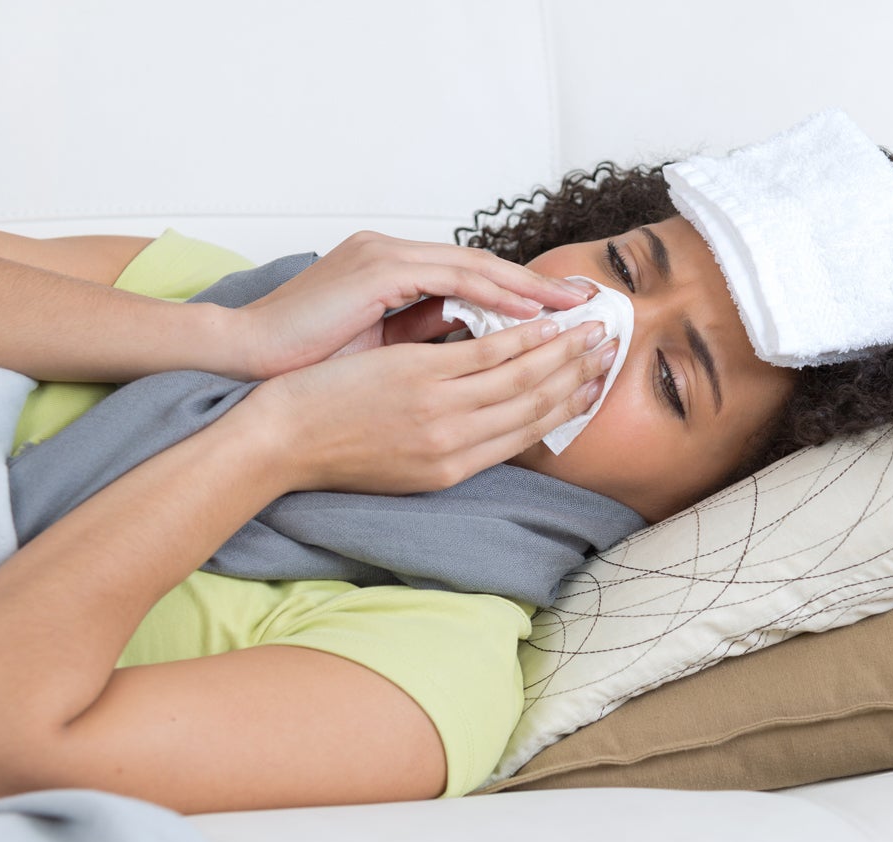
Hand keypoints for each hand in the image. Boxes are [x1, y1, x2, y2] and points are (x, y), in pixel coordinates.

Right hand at [231, 231, 595, 378]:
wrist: (248, 362)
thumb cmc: (304, 370)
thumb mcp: (378, 354)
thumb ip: (422, 342)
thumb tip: (473, 355)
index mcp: (391, 272)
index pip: (473, 284)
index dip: (522, 303)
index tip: (566, 325)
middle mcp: (392, 253)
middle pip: (487, 269)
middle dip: (541, 293)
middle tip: (592, 312)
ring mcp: (386, 255)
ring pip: (478, 267)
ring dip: (530, 290)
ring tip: (574, 312)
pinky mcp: (379, 267)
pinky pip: (454, 277)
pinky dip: (496, 295)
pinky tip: (530, 313)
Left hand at [235, 319, 618, 495]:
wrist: (279, 443)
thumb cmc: (329, 446)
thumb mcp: (398, 460)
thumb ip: (440, 435)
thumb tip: (469, 402)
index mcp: (453, 467)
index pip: (524, 434)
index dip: (565, 406)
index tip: (594, 385)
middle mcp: (457, 446)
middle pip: (535, 408)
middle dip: (579, 376)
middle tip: (612, 350)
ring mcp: (441, 412)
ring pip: (522, 380)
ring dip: (564, 353)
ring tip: (594, 330)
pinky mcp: (421, 382)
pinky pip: (485, 355)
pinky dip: (520, 337)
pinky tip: (545, 322)